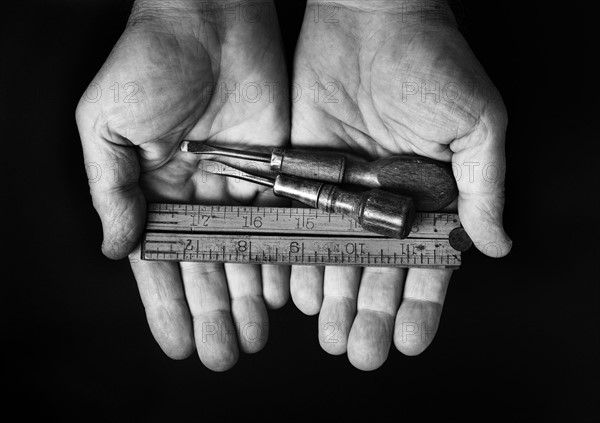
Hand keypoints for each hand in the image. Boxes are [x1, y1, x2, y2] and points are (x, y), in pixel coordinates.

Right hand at [76, 0, 289, 370]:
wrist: (210, 16)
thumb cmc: (149, 62)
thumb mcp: (108, 125)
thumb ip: (111, 190)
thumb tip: (116, 251)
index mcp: (151, 188)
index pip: (159, 260)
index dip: (166, 305)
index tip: (177, 345)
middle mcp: (195, 194)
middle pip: (206, 265)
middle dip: (213, 311)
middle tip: (222, 354)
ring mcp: (236, 184)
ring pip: (244, 251)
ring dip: (248, 296)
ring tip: (253, 337)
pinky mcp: (275, 169)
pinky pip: (278, 221)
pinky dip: (280, 256)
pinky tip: (282, 293)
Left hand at [290, 0, 511, 369]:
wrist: (371, 17)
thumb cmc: (432, 63)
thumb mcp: (476, 125)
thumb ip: (485, 189)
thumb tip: (499, 246)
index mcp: (430, 196)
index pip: (426, 264)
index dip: (419, 305)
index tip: (407, 340)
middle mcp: (386, 201)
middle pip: (376, 270)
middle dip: (368, 313)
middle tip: (359, 350)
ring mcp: (345, 190)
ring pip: (336, 256)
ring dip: (333, 297)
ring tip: (327, 334)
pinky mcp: (308, 172)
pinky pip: (300, 223)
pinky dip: (297, 257)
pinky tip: (297, 291)